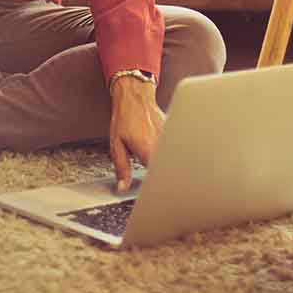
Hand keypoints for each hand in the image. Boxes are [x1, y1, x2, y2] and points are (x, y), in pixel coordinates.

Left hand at [108, 76, 164, 191]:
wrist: (136, 96)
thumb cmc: (125, 117)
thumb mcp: (117, 144)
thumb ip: (122, 167)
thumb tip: (122, 187)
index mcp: (148, 151)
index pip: (158, 178)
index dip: (157, 190)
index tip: (154, 197)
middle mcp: (163, 146)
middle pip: (169, 171)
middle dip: (165, 180)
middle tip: (158, 187)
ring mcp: (171, 139)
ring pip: (173, 160)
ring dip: (168, 167)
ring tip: (162, 169)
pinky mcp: (175, 134)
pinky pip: (174, 149)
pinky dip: (170, 155)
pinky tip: (163, 154)